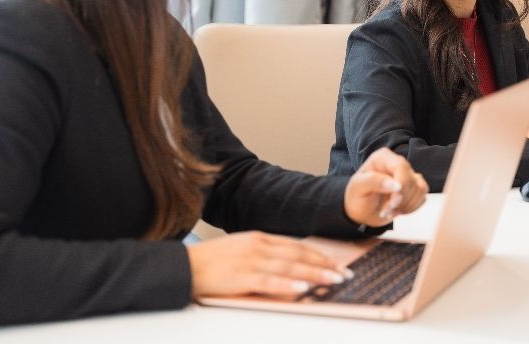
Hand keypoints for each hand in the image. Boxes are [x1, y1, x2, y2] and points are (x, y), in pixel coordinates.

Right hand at [187, 231, 350, 298]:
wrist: (185, 265)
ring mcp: (251, 261)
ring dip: (314, 275)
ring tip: (333, 281)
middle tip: (344, 274)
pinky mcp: (241, 277)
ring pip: (289, 268)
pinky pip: (269, 282)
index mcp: (260, 238)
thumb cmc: (213, 260)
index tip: (335, 264)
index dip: (318, 255)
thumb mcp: (242, 248)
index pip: (296, 246)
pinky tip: (302, 289)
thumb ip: (265, 253)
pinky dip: (287, 285)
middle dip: (324, 265)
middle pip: (298, 256)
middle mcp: (259, 247)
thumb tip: (290, 264)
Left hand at [344, 147, 427, 226]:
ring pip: (419, 189)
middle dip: (400, 200)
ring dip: (405, 206)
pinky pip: (422, 196)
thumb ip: (375, 182)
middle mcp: (398, 163)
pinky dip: (412, 208)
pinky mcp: (414, 187)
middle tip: (385, 211)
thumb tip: (397, 185)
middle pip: (411, 180)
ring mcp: (407, 175)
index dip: (401, 185)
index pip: (401, 166)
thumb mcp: (358, 187)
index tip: (393, 202)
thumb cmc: (357, 196)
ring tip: (388, 212)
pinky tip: (398, 211)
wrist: (361, 212)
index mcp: (383, 158)